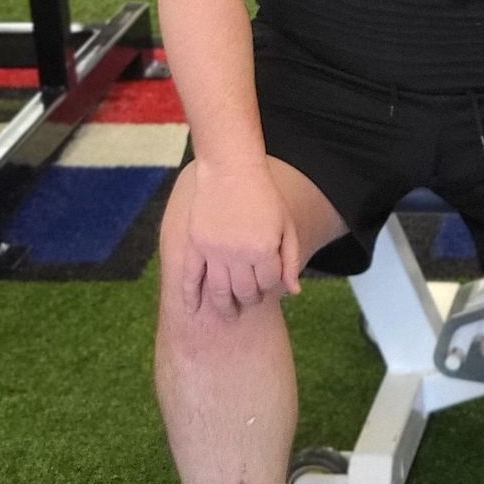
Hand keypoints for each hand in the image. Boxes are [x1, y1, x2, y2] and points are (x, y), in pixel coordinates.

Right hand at [179, 156, 300, 317]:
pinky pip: (190, 277)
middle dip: (250, 299)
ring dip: (225, 306)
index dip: (269, 285)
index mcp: (264, 249)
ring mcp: (214, 251)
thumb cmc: (263, 196)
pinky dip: (189, 296)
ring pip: (219, 291)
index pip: (268, 283)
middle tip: (249, 300)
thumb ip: (290, 259)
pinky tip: (192, 310)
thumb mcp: (285, 225)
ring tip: (229, 314)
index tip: (267, 282)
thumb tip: (293, 292)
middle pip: (244, 291)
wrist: (231, 170)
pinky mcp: (195, 244)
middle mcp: (238, 254)